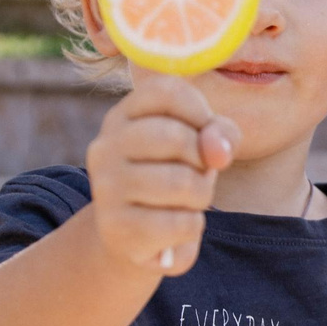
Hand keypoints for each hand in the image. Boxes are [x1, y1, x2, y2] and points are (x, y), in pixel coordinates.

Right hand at [85, 73, 238, 274]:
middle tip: (196, 174)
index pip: (167, 91)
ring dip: (201, 195)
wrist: (132, 235)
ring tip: (188, 201)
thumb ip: (220, 134)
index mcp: (123, 115)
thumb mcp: (200, 146)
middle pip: (175, 137)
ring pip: (181, 182)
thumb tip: (217, 151)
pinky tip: (175, 227)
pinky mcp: (116, 226)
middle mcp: (106, 146)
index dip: (200, 111)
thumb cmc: (173, 177)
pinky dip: (191, 226)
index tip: (202, 133)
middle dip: (203, 161)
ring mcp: (107, 187)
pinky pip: (179, 222)